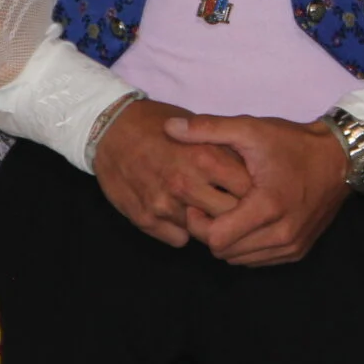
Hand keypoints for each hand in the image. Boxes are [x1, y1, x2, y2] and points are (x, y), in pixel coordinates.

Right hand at [91, 98, 251, 248]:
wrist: (109, 130)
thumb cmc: (157, 124)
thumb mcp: (197, 129)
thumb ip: (223, 151)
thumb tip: (252, 172)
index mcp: (205, 156)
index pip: (248, 190)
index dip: (254, 192)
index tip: (252, 191)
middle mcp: (186, 183)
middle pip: (230, 216)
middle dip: (235, 214)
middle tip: (230, 205)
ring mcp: (164, 204)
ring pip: (204, 232)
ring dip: (206, 223)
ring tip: (200, 206)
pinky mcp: (146, 219)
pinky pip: (179, 239)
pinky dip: (182, 230)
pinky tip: (178, 212)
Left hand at [171, 114, 351, 266]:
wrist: (339, 157)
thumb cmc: (292, 143)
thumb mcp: (250, 129)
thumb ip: (208, 129)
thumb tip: (169, 128)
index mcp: (267, 206)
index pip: (215, 239)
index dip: (199, 223)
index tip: (199, 203)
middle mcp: (282, 233)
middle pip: (225, 253)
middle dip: (211, 232)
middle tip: (212, 207)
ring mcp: (292, 246)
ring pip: (240, 260)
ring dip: (229, 241)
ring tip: (231, 213)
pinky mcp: (298, 251)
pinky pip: (259, 260)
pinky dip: (248, 246)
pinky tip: (249, 221)